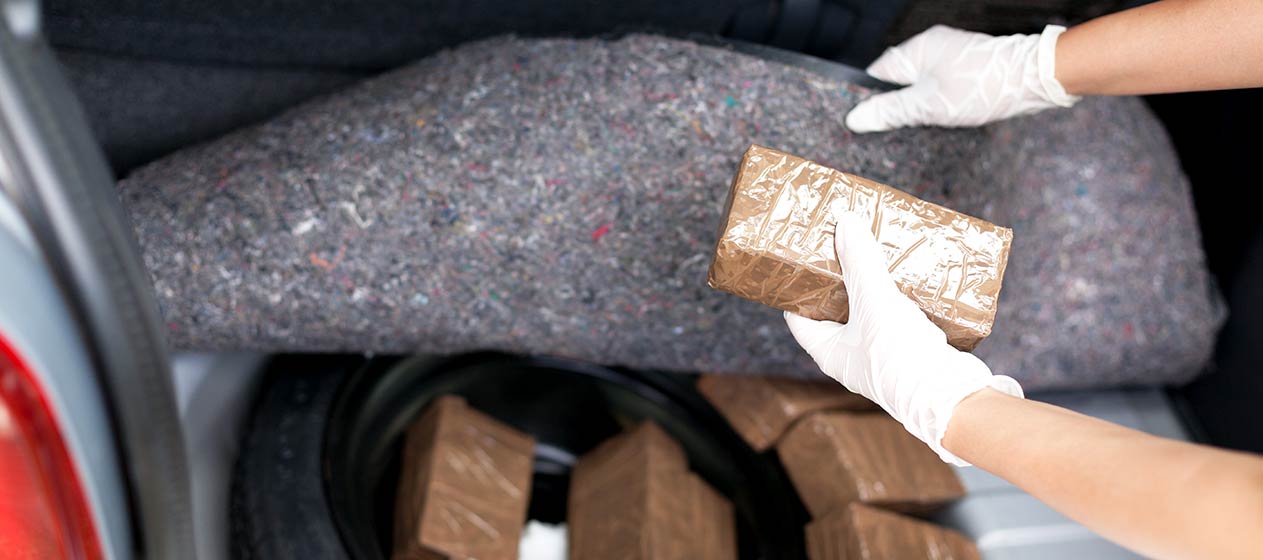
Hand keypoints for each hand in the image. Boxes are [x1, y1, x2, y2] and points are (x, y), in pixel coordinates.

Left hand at [784, 214, 1022, 464]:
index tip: (800, 263)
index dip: (797, 291)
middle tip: (842, 250)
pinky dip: (902, 301)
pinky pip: (900, 323)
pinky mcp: (912, 358)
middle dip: (840, 283)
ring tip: (875, 256)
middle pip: (836, 313)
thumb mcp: (873, 301)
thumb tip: (844, 222)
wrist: (950, 397)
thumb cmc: (900, 355)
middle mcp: (851, 359)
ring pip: (871, 316)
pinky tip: (909, 280)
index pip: (799, 318)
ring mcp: (882, 359)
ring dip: (874, 290)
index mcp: (829, 352)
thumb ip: (859, 262)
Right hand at [846, 25, 1079, 132]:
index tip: (869, 121)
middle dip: (897, 105)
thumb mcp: (930, 105)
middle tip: (898, 130)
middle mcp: (933, 48)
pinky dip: (939, 104)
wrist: (1036, 79)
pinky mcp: (968, 69)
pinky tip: (945, 119)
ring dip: (921, 107)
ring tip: (925, 125)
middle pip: (900, 81)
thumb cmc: (984, 87)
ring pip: (922, 86)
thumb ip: (891, 111)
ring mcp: (952, 57)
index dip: (872, 99)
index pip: (879, 74)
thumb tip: (856, 118)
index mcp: (918, 49)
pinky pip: (941, 88)